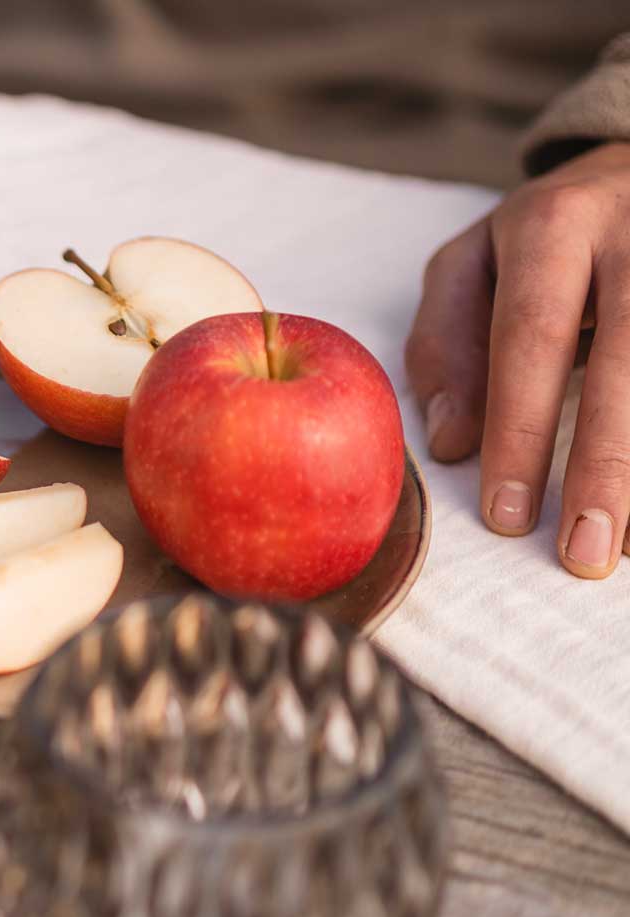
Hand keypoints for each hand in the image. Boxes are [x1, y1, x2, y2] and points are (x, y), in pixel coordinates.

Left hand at [406, 141, 629, 577]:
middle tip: (584, 552)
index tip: (508, 516)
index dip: (522, 430)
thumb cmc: (544, 236)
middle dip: (608, 466)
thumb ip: (445, 345)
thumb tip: (451, 444)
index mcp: (553, 223)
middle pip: (629, 359)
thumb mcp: (472, 264)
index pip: (531, 338)